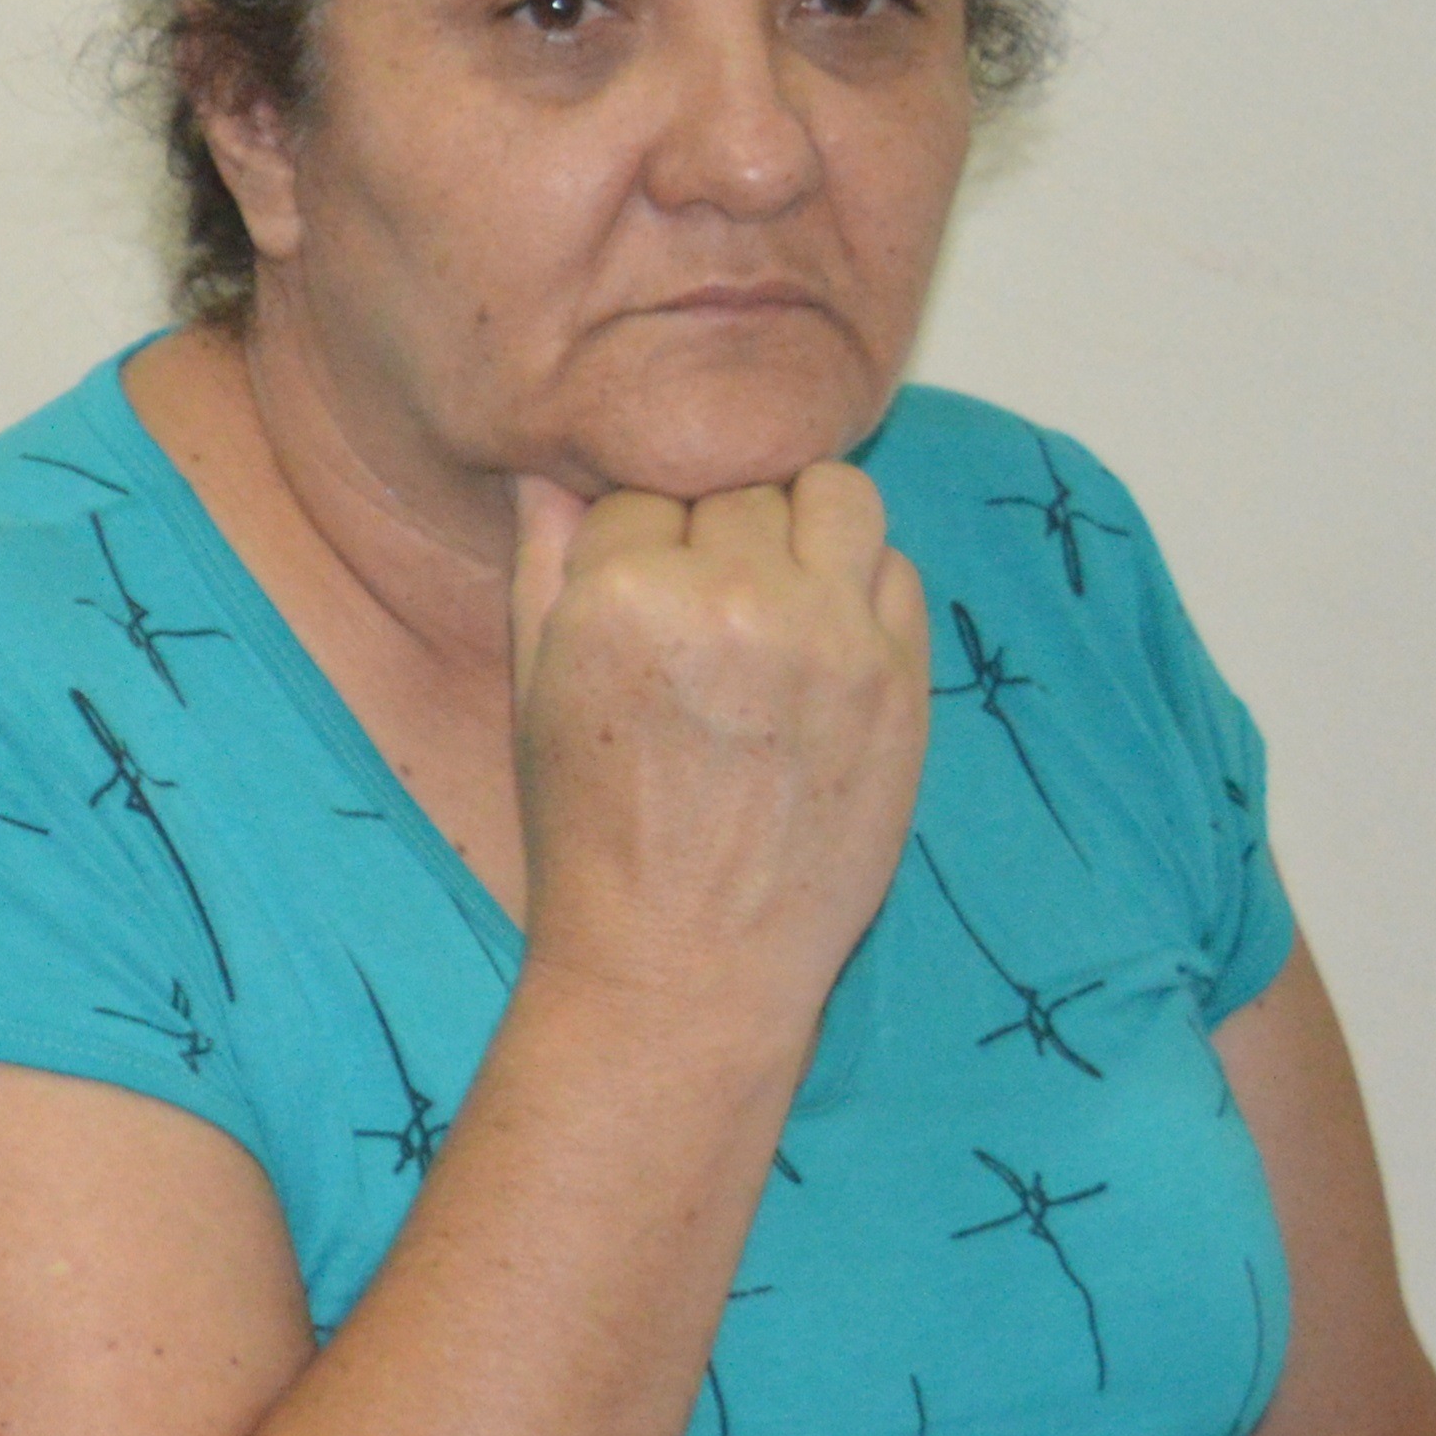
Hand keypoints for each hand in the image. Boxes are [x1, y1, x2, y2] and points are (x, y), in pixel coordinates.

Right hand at [505, 466, 929, 1026]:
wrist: (686, 965)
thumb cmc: (592, 836)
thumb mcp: (534, 694)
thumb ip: (543, 567)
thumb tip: (550, 471)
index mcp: (626, 595)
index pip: (637, 490)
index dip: (629, 539)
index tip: (629, 596)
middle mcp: (737, 598)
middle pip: (736, 486)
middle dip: (713, 531)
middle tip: (700, 606)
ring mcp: (832, 636)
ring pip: (835, 494)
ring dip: (801, 525)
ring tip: (773, 590)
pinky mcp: (901, 678)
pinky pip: (897, 568)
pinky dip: (859, 585)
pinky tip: (819, 641)